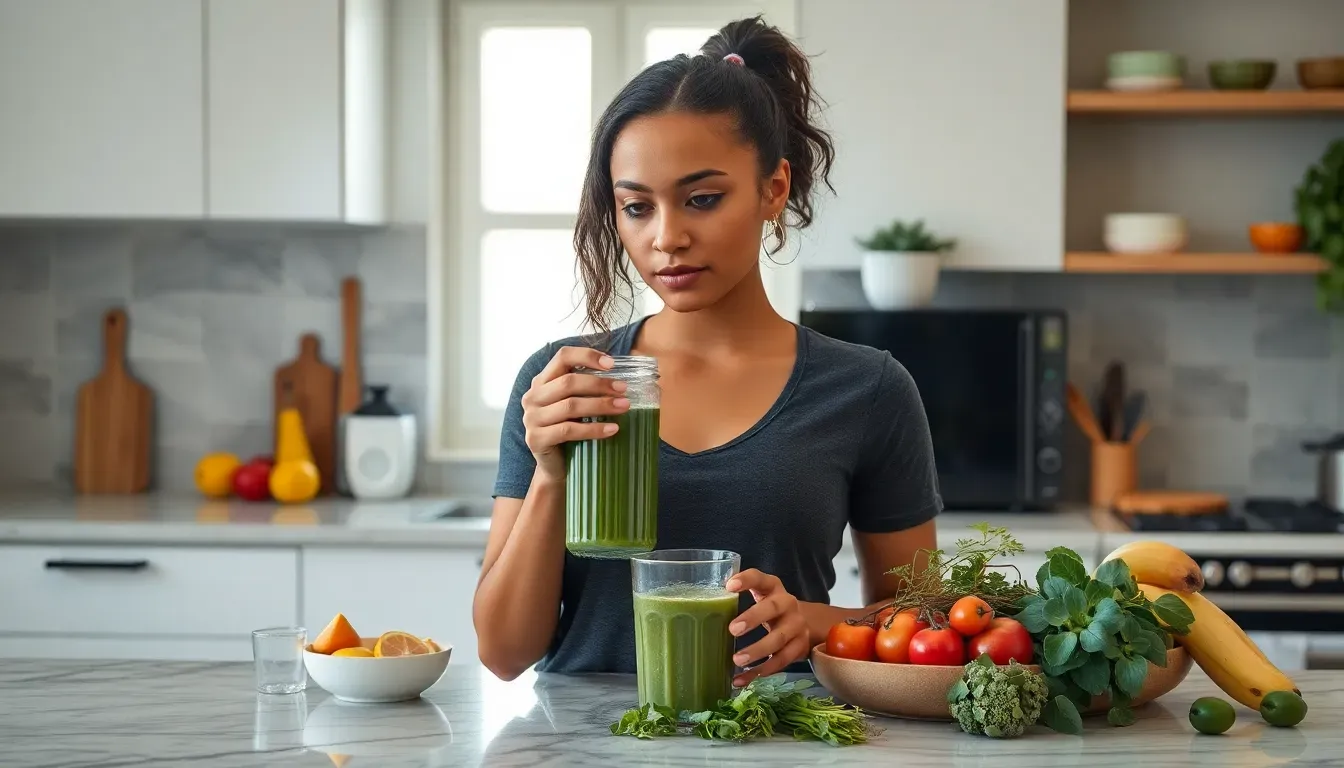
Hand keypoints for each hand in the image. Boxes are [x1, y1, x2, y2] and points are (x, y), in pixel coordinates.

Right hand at [521, 346, 630, 480]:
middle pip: (568, 382)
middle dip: (600, 384)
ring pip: (570, 406)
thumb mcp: (576, 405)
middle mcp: (533, 397)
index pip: (562, 357)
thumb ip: (587, 389)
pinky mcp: (536, 439)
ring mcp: (531, 418)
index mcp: (542, 382)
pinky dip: (594, 429)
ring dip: (601, 405)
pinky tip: (613, 429)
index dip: (587, 356)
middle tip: (624, 390)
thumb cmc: (570, 431)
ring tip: (623, 407)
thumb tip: (623, 379)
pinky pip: (569, 430)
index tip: (612, 363)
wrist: (555, 467)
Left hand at [725, 569, 808, 686]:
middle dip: (753, 618)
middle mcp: (788, 604)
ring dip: (757, 651)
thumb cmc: (771, 609)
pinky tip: (741, 680)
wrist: (805, 623)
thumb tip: (702, 606)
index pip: (761, 578)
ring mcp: (796, 627)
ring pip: (779, 639)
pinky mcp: (798, 648)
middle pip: (773, 608)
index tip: (729, 586)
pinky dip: (759, 672)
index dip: (747, 580)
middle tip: (733, 629)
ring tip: (737, 660)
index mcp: (773, 588)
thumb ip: (738, 599)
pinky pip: (780, 662)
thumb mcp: (760, 597)